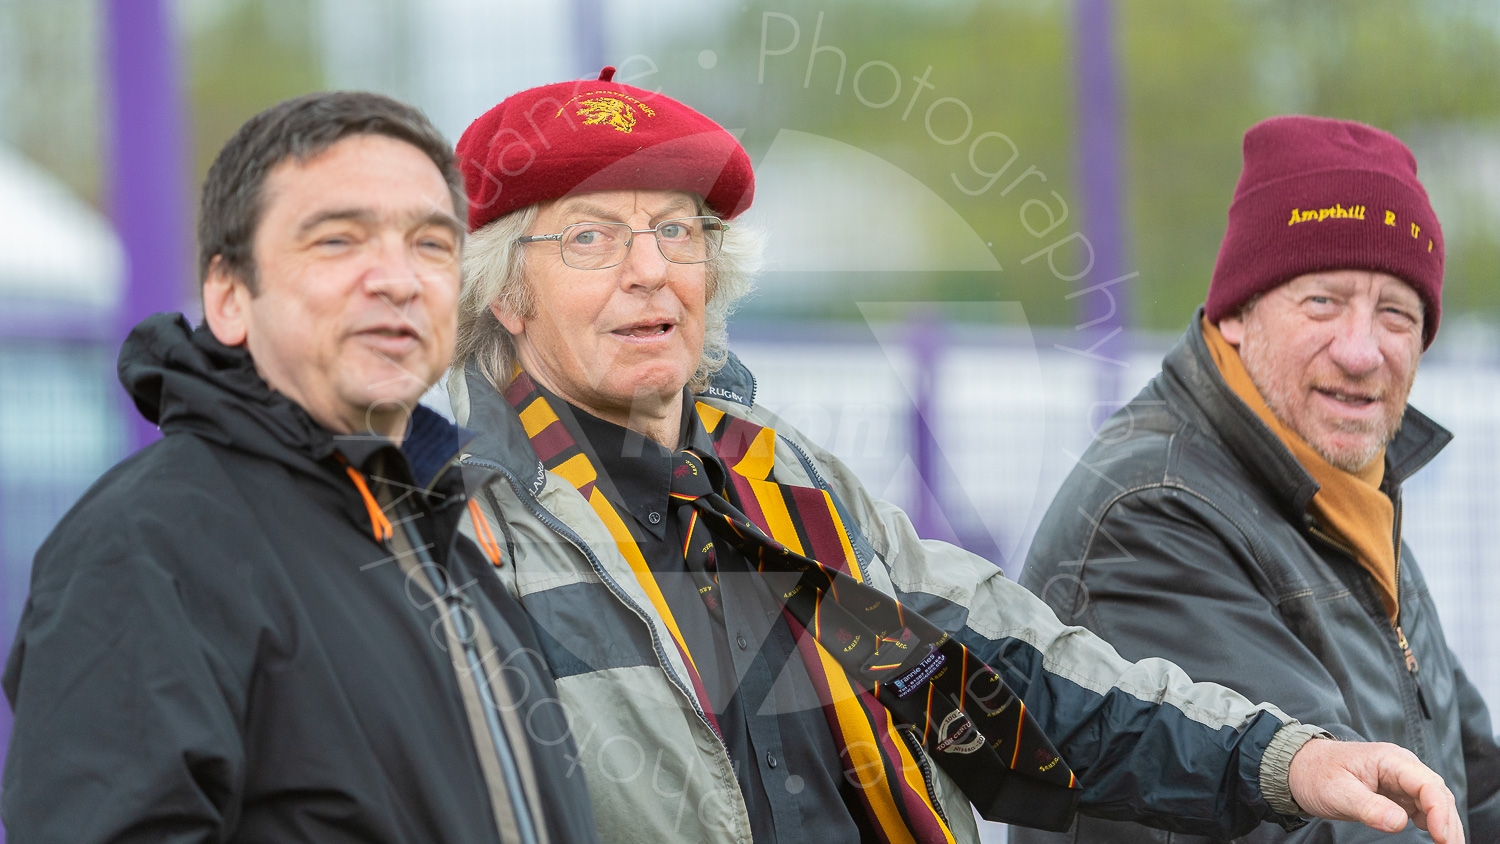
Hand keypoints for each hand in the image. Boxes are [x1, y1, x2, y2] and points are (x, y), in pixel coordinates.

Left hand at [1288, 738, 1462, 842]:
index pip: (1427, 783)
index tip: (1442, 836)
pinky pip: (1422, 807)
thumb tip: (1399, 823)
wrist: (1298, 768)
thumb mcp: (1337, 792)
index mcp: (1389, 759)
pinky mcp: (1396, 793)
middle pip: (1437, 793)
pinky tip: (1436, 836)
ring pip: (1434, 801)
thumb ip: (1369, 807)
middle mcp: (1400, 766)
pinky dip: (1433, 822)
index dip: (1439, 810)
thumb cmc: (1315, 773)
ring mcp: (1400, 779)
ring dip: (1445, 823)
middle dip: (1449, 821)